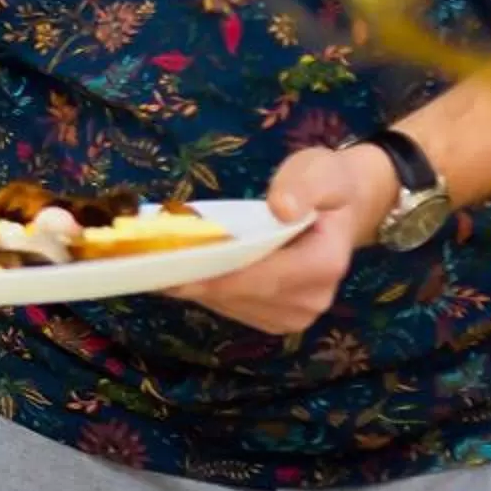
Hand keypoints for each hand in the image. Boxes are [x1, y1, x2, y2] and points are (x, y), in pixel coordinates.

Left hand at [177, 143, 397, 335]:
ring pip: (232, 306)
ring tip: (159, 265)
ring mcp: (296, 314)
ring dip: (196, 288)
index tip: (176, 272)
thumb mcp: (319, 171)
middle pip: (243, 295)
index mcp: (326, 264)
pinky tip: (182, 273)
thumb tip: (282, 208)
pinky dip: (206, 292)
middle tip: (150, 264)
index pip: (266, 277)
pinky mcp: (277, 319)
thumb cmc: (326, 184)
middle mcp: (313, 298)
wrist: (340, 208)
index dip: (220, 277)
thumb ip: (302, 186)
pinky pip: (233, 309)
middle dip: (198, 280)